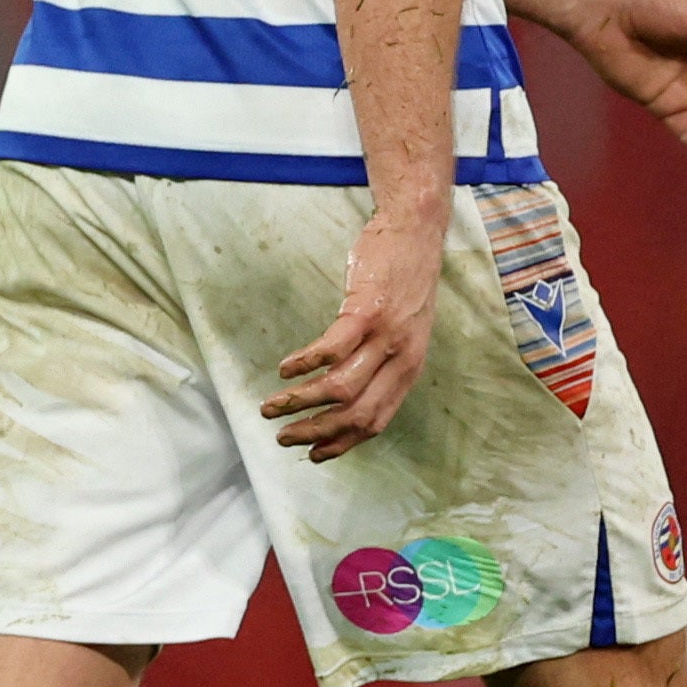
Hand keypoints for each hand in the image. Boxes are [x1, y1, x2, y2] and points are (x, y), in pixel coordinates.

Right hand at [263, 198, 445, 460]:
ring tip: (271, 405)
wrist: (416, 232)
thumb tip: (348, 388)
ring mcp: (385, 336)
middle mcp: (401, 359)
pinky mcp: (365, 310)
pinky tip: (285, 368)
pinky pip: (330, 349)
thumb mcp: (406, 330)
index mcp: (409, 369)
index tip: (314, 454)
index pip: (375, 421)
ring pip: (339, 387)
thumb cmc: (405, 279)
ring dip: (300, 402)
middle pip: (355, 413)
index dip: (342, 443)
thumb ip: (384, 359)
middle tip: (282, 435)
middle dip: (314, 431)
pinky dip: (303, 363)